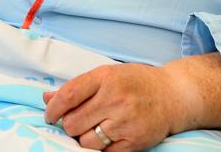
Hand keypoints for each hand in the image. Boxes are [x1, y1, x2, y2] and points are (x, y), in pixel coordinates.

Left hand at [43, 64, 174, 150]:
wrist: (173, 95)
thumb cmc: (136, 82)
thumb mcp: (107, 75)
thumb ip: (78, 87)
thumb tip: (47, 98)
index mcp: (106, 78)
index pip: (68, 95)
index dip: (53, 109)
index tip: (50, 115)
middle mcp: (115, 99)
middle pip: (73, 123)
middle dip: (69, 125)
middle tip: (77, 122)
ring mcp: (125, 122)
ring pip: (86, 142)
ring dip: (83, 139)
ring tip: (93, 129)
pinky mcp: (134, 141)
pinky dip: (100, 148)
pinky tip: (106, 137)